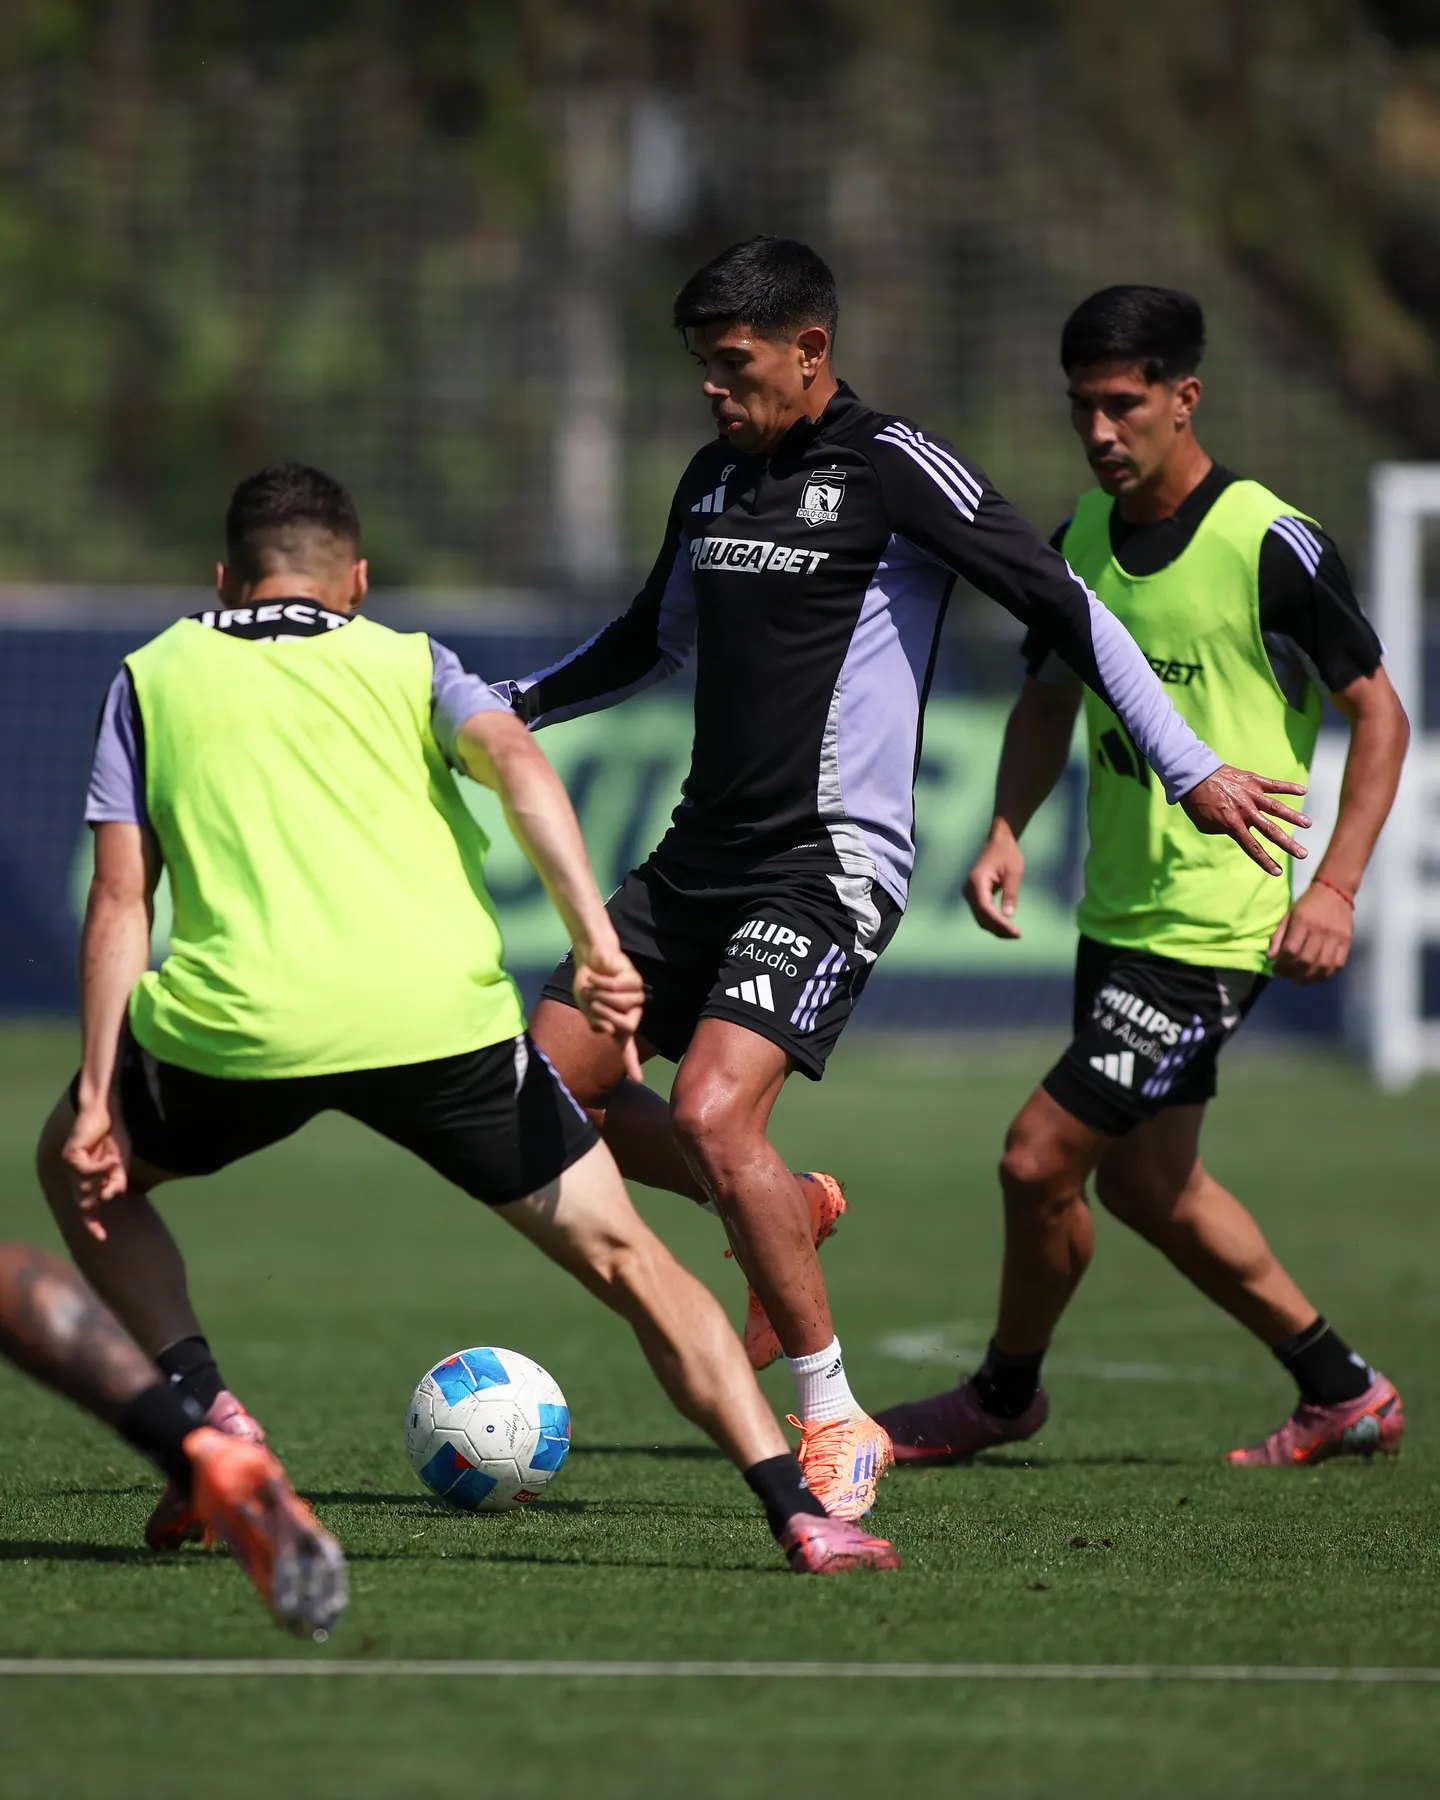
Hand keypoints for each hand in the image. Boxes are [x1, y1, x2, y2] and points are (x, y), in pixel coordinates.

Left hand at [62, 1098, 131, 1240]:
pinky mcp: (71, 1156)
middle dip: (92, 1217)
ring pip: (86, 1188)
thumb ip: (116, 1181)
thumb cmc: (113, 1137)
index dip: (93, 1224)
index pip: (87, 1208)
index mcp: (89, 1180)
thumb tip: (109, 1197)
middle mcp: (77, 1177)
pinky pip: (86, 1171)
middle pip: (82, 1204)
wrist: (108, 1112)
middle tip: (102, 1233)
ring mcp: (71, 1167)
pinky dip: (100, 1168)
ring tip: (116, 1163)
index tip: (103, 1238)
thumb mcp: (120, 1165)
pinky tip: (111, 1160)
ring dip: (104, 1180)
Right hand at [572, 937, 645, 1082]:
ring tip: (594, 986)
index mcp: (618, 1024)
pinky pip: (618, 987)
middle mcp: (631, 1013)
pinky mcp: (635, 980)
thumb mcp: (586, 1007)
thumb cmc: (589, 986)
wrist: (589, 960)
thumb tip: (610, 1033)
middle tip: (593, 1002)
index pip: (626, 1048)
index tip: (637, 1080)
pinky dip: (601, 981)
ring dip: (601, 994)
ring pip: (622, 1004)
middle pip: (627, 1026)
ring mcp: (636, 997)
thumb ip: (595, 1020)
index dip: (631, 1064)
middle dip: (606, 1014)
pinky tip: (597, 976)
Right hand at [964, 824, 1024, 939]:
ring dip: (995, 927)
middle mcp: (970, 889)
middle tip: (1017, 935)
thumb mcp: (1013, 872)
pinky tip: (1005, 925)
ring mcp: (970, 893)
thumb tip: (1009, 916)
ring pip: (980, 917)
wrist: (998, 842)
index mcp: (977, 881)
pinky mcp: (975, 895)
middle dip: (998, 928)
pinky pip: (981, 913)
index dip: (999, 922)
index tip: (1014, 930)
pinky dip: (992, 921)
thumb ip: (1011, 893)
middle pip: (981, 916)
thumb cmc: (1007, 854)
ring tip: (1013, 933)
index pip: (985, 908)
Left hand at [1180, 767, 1311, 875]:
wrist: (1192, 775)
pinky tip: (1304, 791)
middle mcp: (1245, 811)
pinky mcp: (1253, 780)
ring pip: (1277, 808)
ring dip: (1294, 817)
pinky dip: (1289, 787)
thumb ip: (1223, 831)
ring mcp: (1251, 795)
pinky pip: (1274, 784)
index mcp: (1233, 825)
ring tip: (1308, 824)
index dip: (1266, 861)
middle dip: (1288, 844)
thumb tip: (1237, 831)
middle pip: (1271, 831)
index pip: (1253, 847)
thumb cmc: (1196, 803)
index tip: (1278, 872)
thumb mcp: (1205, 824)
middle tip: (1303, 854)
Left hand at [1267, 879, 1354, 984]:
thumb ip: (1279, 937)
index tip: (1277, 970)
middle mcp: (1320, 930)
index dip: (1282, 964)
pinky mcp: (1347, 941)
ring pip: (1322, 965)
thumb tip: (1271, 958)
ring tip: (1301, 981)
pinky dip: (1327, 974)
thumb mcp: (1288, 915)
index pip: (1291, 950)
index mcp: (1302, 922)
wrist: (1335, 891)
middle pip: (1306, 960)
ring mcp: (1335, 937)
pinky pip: (1338, 964)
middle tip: (1287, 977)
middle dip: (1294, 973)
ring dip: (1310, 978)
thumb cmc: (1308, 903)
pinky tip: (1318, 977)